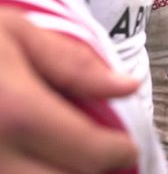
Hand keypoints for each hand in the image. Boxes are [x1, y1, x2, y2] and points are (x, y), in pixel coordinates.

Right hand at [0, 9, 137, 172]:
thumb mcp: (18, 33)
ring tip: (72, 156)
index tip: (128, 146)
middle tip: (104, 155)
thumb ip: (75, 65)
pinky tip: (39, 159)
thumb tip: (127, 87)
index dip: (118, 153)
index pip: (88, 151)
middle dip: (94, 172)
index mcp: (13, 110)